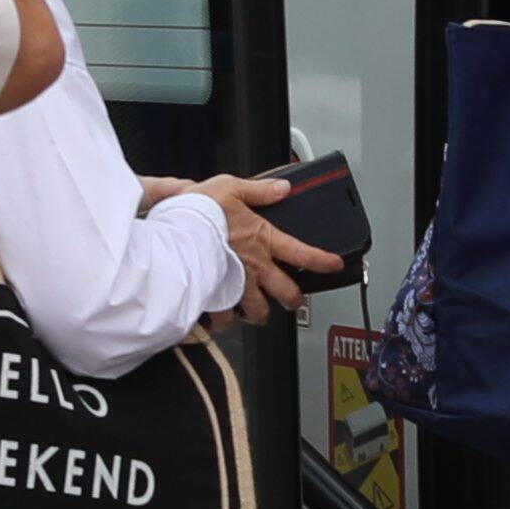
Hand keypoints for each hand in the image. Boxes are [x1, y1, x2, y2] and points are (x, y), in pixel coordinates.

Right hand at [148, 172, 338, 317]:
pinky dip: (224, 321)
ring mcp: (236, 286)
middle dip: (292, 300)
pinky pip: (224, 319)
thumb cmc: (199, 212)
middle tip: (291, 300)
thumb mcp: (230, 187)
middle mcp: (255, 267)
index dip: (323, 261)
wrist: (174, 235)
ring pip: (258, 312)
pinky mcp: (216, 298)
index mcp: (262, 240)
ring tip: (257, 313)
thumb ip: (259, 191)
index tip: (335, 265)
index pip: (303, 253)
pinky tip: (221, 317)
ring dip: (260, 314)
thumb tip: (282, 188)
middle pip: (286, 294)